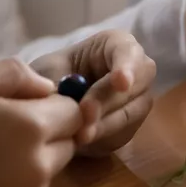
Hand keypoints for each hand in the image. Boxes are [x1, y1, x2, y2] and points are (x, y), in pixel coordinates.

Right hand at [0, 59, 81, 186]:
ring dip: (34, 162)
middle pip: (69, 143)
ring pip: (51, 171)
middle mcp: (39, 165)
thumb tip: (51, 88)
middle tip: (4, 133)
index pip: (76, 113)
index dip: (56, 107)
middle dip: (48, 134)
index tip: (27, 108)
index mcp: (31, 126)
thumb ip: (16, 74)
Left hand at [30, 31, 156, 155]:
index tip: (120, 83)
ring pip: (131, 114)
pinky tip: (80, 141)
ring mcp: (138, 100)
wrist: (50, 102)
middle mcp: (136, 71)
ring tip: (77, 136)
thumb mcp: (47, 71)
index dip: (127, 66)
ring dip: (104, 126)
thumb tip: (62, 93)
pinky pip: (123, 134)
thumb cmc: (51, 75)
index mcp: (116, 45)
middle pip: (136, 86)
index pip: (129, 51)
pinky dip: (102, 140)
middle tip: (85, 115)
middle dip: (108, 102)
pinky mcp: (131, 126)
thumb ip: (56, 80)